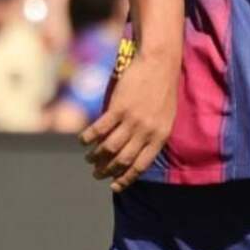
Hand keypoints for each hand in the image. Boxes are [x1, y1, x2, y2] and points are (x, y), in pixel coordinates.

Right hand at [80, 50, 177, 192]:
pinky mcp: (119, 108)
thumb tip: (135, 151)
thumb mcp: (166, 117)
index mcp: (160, 136)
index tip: (114, 186)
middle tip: (97, 173)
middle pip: (122, 160)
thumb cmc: (163, 90)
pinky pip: (100, 129)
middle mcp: (146, 132)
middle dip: (107, 170)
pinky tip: (83, 141)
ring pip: (109, 147)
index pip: (140, 166)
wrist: (160, 63)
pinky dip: (88, 138)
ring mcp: (132, 120)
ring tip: (89, 159)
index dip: (125, 178)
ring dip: (95, 156)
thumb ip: (152, 134)